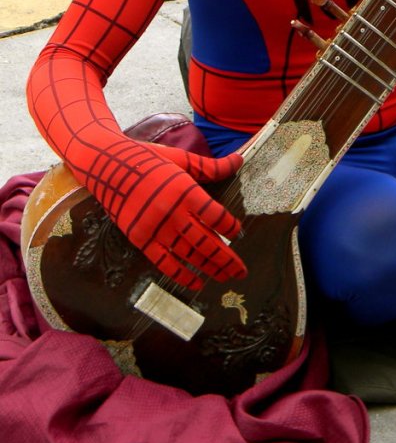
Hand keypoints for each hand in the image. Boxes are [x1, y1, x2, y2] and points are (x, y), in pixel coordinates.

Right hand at [92, 140, 246, 290]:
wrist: (106, 165)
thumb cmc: (148, 158)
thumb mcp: (182, 158)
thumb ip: (211, 166)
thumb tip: (240, 159)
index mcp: (185, 190)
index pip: (215, 216)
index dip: (230, 227)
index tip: (239, 233)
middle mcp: (172, 212)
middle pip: (206, 241)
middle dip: (226, 259)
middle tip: (241, 272)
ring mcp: (155, 228)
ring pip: (189, 254)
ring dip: (209, 268)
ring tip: (225, 277)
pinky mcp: (140, 239)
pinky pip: (164, 263)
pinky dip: (181, 275)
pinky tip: (197, 283)